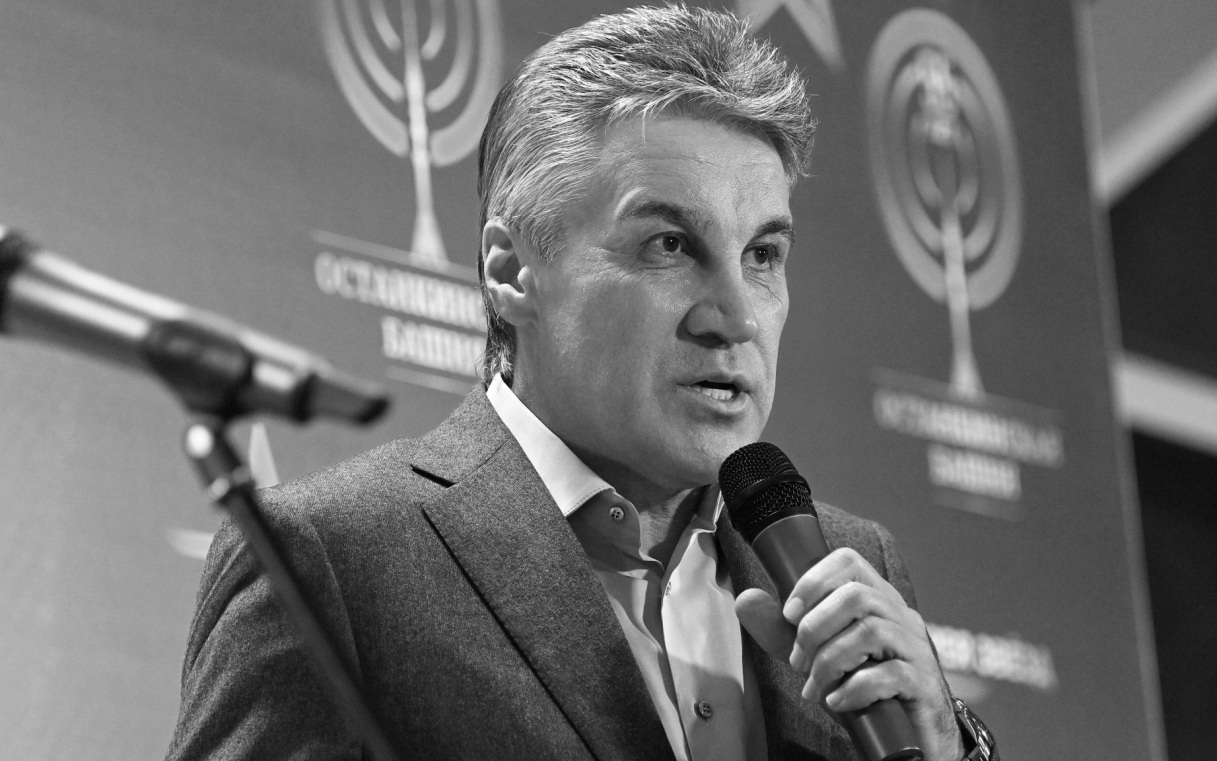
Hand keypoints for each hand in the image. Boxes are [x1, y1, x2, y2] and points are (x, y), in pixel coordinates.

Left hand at [735, 548, 963, 760]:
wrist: (906, 735)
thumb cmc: (860, 687)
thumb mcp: (813, 655)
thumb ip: (780, 631)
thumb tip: (745, 600)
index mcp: (876, 600)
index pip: (849, 561)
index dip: (813, 581)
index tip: (789, 614)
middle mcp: (901, 616)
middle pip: (856, 596)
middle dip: (814, 629)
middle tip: (798, 661)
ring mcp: (917, 649)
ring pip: (871, 632)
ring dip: (829, 661)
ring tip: (814, 686)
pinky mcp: (923, 684)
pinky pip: (890, 674)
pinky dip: (853, 689)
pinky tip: (836, 702)